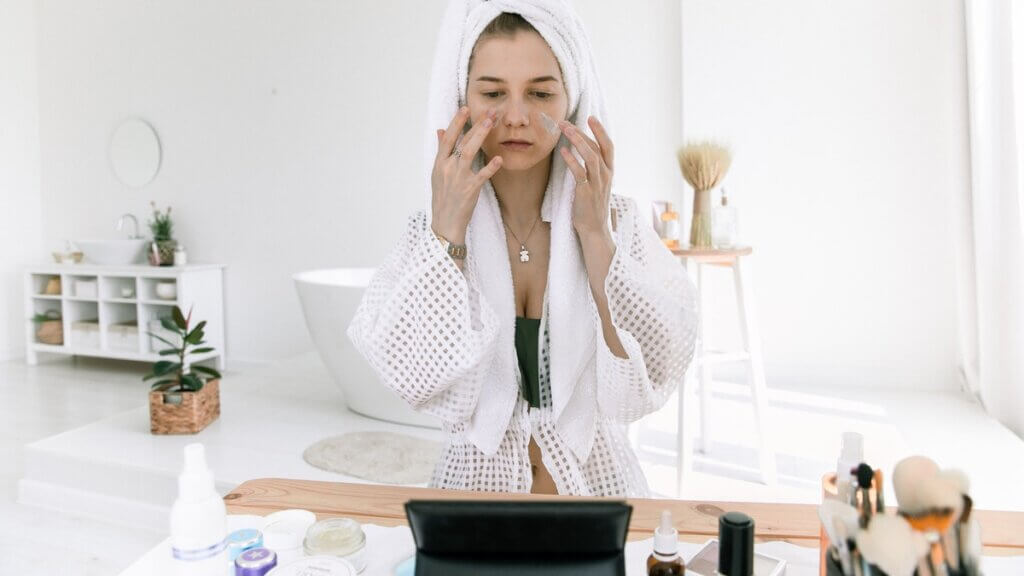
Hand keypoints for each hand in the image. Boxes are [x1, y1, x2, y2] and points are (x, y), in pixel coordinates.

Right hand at [431, 107, 503, 243]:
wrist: (445, 222)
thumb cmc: (443, 197)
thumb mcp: (437, 173)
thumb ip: (442, 151)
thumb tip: (441, 131)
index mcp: (439, 163)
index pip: (448, 138)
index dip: (457, 122)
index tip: (465, 108)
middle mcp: (447, 168)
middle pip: (462, 141)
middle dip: (476, 125)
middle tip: (489, 112)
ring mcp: (458, 178)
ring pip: (469, 152)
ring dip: (480, 136)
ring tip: (491, 123)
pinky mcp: (469, 190)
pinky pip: (482, 175)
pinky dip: (491, 167)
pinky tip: (499, 158)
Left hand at [558, 115, 613, 239]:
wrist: (594, 229)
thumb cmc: (592, 207)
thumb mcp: (597, 184)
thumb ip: (593, 169)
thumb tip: (583, 153)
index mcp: (609, 172)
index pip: (608, 146)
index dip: (600, 130)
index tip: (591, 117)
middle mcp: (606, 175)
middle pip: (597, 147)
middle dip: (582, 132)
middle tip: (566, 122)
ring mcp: (597, 183)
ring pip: (590, 156)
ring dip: (577, 141)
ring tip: (564, 130)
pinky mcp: (586, 192)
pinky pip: (579, 173)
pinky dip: (571, 160)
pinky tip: (563, 152)